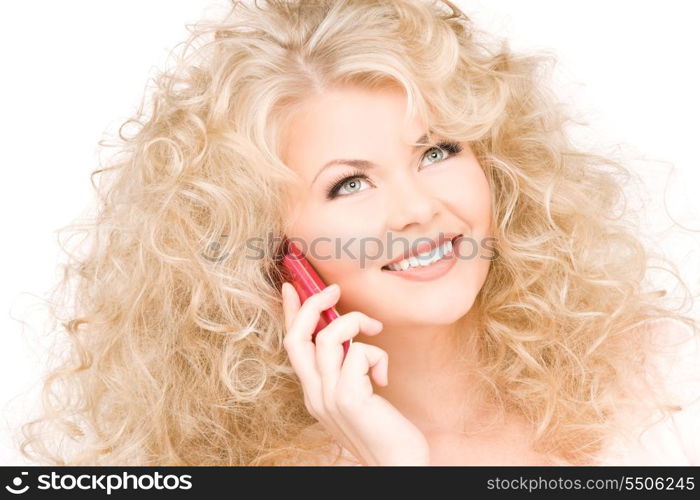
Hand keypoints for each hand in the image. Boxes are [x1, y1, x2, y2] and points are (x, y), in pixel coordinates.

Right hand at [281, 281, 429, 465]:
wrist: (397, 465)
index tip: (292, 287)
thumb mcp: (356, 394)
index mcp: (313, 392)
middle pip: (297, 338)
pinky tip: (383, 376)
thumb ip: (346, 369)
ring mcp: (328, 398)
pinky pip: (358, 354)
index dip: (289, 313)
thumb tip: (350, 335)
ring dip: (355, 322)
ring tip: (375, 330)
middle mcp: (314, 394)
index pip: (292, 345)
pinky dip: (376, 354)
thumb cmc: (383, 429)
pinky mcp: (348, 398)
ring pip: (329, 338)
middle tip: (333, 290)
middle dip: (312, 305)